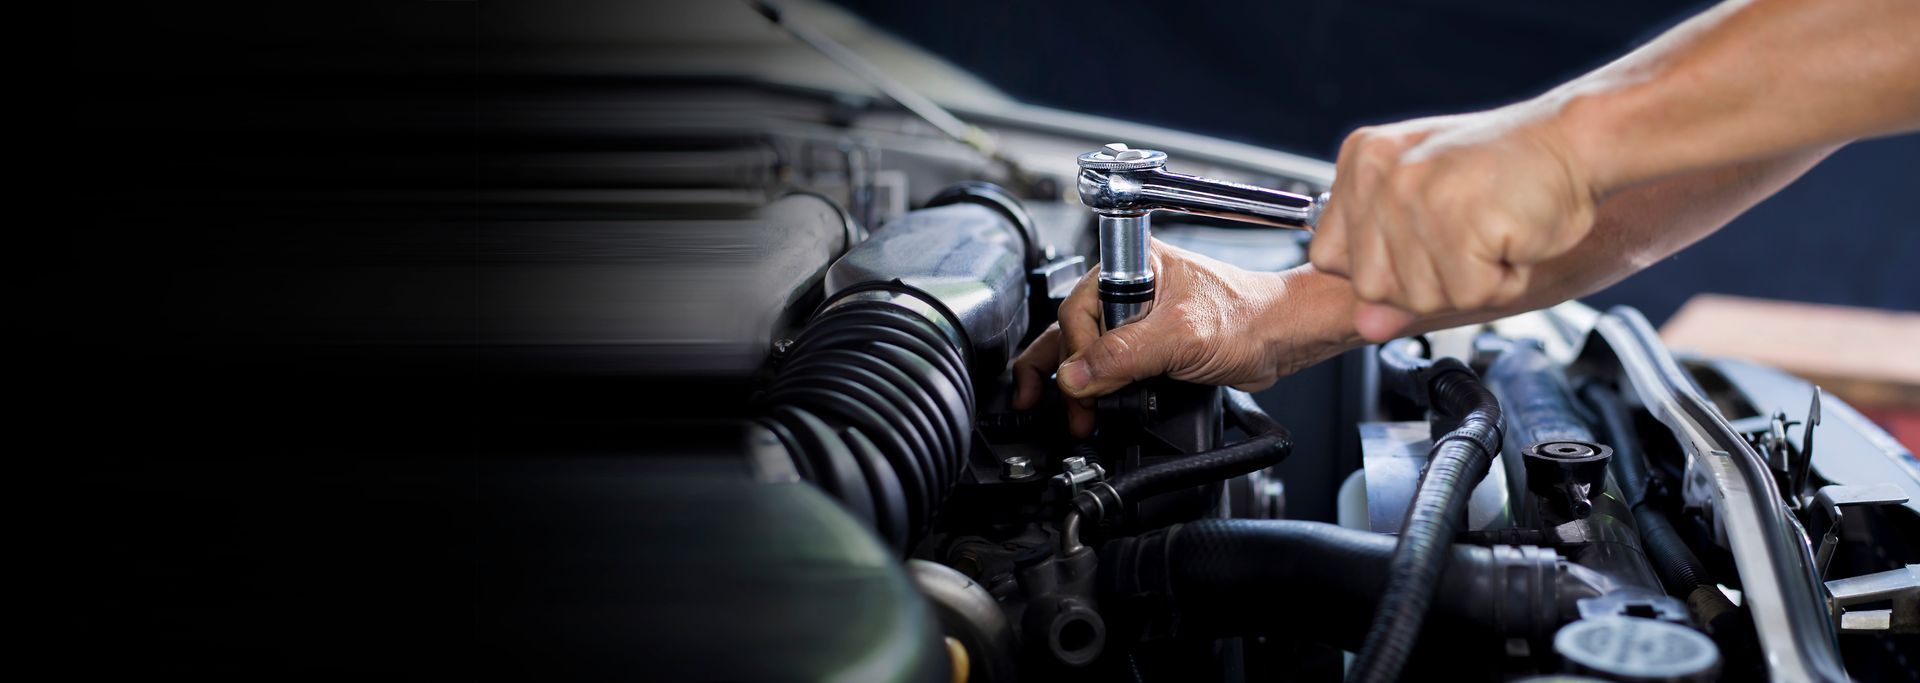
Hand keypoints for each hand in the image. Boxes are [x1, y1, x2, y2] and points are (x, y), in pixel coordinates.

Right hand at [1011, 240, 1362, 436]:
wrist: (1282, 338)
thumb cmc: (1249, 318)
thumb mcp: (1180, 337)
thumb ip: (1123, 356)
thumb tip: (1075, 377)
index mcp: (1132, 266)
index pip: (1078, 311)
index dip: (1074, 353)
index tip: (1078, 388)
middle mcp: (1129, 286)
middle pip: (1075, 333)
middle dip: (1072, 377)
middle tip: (1075, 413)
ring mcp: (1137, 316)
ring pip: (1088, 351)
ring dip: (1079, 386)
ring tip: (1077, 418)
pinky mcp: (1148, 342)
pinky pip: (1110, 364)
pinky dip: (1099, 388)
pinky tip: (1094, 407)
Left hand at [1309, 105, 1598, 341]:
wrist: (1578, 140)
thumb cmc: (1512, 173)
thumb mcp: (1435, 214)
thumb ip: (1393, 268)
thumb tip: (1366, 325)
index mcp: (1362, 161)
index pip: (1330, 256)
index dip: (1381, 270)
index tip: (1426, 242)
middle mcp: (1379, 173)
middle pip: (1371, 287)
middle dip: (1426, 282)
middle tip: (1469, 236)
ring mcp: (1415, 195)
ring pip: (1419, 297)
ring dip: (1470, 281)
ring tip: (1492, 232)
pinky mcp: (1459, 221)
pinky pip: (1470, 295)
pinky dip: (1503, 280)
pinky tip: (1513, 236)